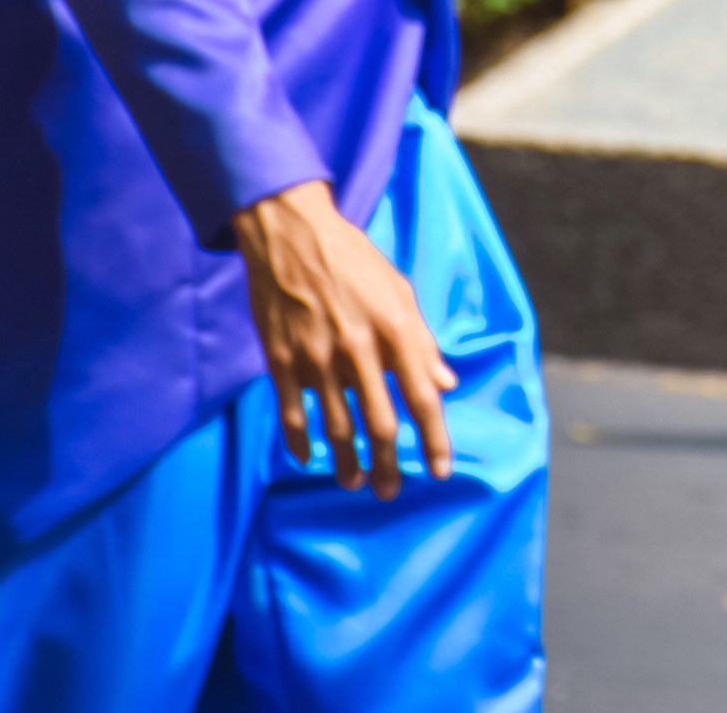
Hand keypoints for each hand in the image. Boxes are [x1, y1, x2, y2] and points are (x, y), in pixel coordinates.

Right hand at [233, 179, 455, 496]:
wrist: (292, 235)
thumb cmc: (354, 262)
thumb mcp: (400, 291)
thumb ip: (423, 343)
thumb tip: (446, 384)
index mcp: (396, 329)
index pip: (423, 397)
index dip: (434, 438)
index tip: (440, 470)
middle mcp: (358, 348)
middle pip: (380, 422)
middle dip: (388, 464)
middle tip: (391, 491)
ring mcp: (316, 357)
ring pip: (336, 426)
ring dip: (347, 461)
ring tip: (354, 482)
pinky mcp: (281, 359)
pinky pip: (292, 412)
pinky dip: (300, 441)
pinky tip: (308, 459)